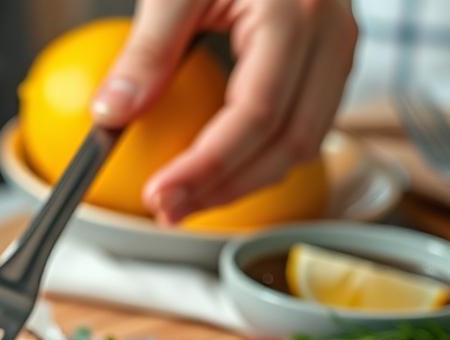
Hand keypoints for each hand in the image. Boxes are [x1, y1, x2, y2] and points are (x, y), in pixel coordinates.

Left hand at [89, 0, 357, 224]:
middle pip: (289, 142)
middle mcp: (332, 35)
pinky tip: (216, 171)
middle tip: (167, 210)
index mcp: (297, 15)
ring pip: (304, 142)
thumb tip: (110, 116)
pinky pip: (304, 123)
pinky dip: (259, 156)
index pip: (256, 115)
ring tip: (186, 200)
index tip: (161, 195)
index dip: (208, 167)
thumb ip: (147, 49)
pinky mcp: (329, 57)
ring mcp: (339, 48)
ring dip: (244, 181)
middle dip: (226, 187)